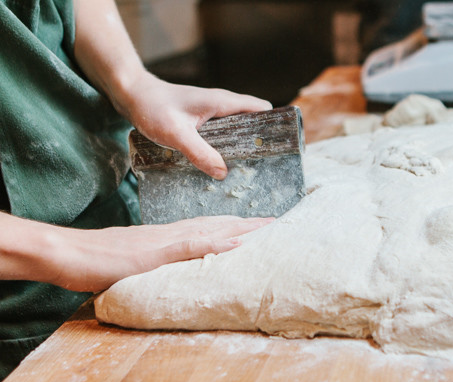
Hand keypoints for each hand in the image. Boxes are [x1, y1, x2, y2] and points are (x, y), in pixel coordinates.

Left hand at [0, 213, 273, 291]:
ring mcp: (164, 237)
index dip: (252, 227)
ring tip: (248, 228)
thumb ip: (191, 248)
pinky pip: (190, 238)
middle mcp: (177, 233)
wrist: (68, 255)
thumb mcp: (152, 257)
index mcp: (181, 235)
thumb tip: (232, 242)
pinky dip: (207, 236)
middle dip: (248, 225)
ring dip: (230, 229)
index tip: (277, 225)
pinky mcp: (152, 245)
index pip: (226, 229)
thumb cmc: (107, 259)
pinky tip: (204, 240)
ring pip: (207, 230)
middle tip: (272, 224)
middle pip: (220, 226)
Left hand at [72, 0, 271, 179]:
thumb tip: (222, 173)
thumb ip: (199, 153)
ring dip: (240, 146)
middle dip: (259, 141)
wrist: (131, 94)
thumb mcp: (176, 134)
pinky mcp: (201, 120)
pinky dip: (225, 146)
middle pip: (252, 122)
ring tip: (243, 170)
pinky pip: (222, 133)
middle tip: (262, 167)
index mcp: (222, 102)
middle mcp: (221, 105)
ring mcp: (211, 112)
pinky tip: (218, 164)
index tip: (279, 146)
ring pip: (237, 129)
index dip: (274, 125)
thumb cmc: (152, 108)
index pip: (261, 109)